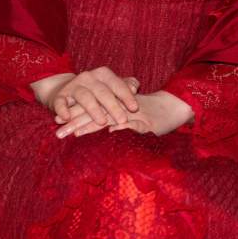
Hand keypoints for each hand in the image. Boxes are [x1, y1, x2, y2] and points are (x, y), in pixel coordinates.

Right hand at [30, 66, 139, 126]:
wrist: (65, 90)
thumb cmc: (96, 91)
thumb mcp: (111, 86)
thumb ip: (125, 86)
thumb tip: (135, 87)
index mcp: (103, 74)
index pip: (117, 85)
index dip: (127, 96)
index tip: (135, 108)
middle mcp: (89, 77)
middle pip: (103, 92)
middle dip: (114, 106)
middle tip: (123, 120)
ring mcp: (73, 86)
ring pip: (85, 97)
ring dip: (94, 110)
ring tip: (102, 122)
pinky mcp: (59, 96)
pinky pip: (60, 102)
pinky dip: (63, 110)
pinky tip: (67, 118)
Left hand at [56, 91, 193, 137]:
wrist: (179, 108)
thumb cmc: (158, 116)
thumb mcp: (137, 120)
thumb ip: (123, 123)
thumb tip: (110, 130)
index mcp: (117, 104)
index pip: (93, 107)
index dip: (76, 114)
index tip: (57, 122)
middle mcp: (123, 106)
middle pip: (96, 112)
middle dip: (75, 122)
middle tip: (57, 132)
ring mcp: (134, 113)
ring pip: (108, 116)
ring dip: (88, 126)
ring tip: (71, 134)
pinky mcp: (147, 121)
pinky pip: (129, 122)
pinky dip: (118, 126)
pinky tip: (106, 131)